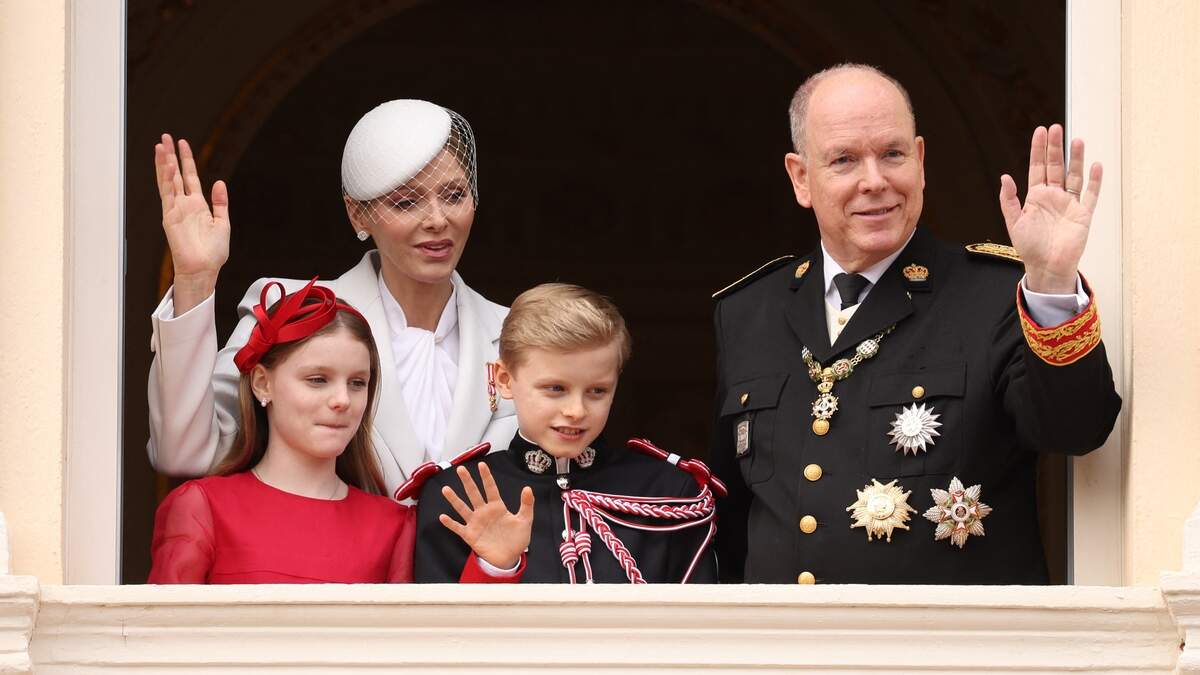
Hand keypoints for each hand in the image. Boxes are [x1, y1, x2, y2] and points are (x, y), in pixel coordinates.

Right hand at [154, 134, 229, 312]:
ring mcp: (175, 209)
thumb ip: (220, 203)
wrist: (204, 269)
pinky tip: (167, 165)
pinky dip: (167, 180)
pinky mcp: (169, 217)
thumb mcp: (222, 223)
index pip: (190, 177)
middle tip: (165, 137)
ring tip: (161, 145)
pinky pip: (168, 195)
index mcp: (198, 205)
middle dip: (171, 156)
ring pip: (168, 181)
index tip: (182, 143)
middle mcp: (184, 205)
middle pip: (175, 175)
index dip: (187, 160)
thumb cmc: (213, 252)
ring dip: (164, 163)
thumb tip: (219, 182)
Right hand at [439, 463, 533, 570]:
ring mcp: (476, 523)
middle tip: (460, 469)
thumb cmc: (517, 538)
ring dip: (454, 499)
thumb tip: (527, 488)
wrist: (509, 557)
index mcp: (497, 507)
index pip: (491, 488)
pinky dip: (451, 523)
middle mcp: (484, 512)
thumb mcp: (525, 521)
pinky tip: (443, 517)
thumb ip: (527, 505)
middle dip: (467, 481)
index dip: (486, 477)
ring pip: (463, 508)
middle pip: (474, 494)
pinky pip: (458, 528)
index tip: (482, 465)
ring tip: (446, 489)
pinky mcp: (470, 535)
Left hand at [999, 124, 1102, 293]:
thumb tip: (1004, 177)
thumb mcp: (1014, 222)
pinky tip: (1095, 165)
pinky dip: (1095, 181)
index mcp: (1036, 197)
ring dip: (1076, 159)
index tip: (1040, 131)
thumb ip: (1009, 200)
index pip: (1038, 168)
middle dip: (1055, 148)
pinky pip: (1091, 194)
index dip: (1038, 150)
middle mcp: (1054, 196)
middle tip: (1056, 128)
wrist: (1047, 267)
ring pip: (1074, 176)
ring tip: (1076, 140)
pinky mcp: (1083, 214)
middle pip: (1056, 167)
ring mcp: (1070, 203)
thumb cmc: (1030, 247)